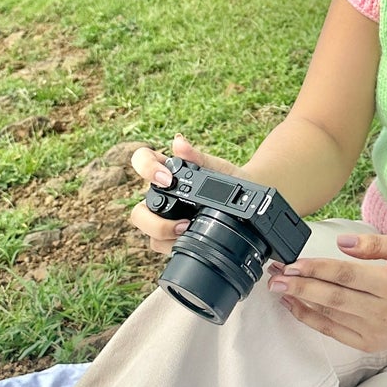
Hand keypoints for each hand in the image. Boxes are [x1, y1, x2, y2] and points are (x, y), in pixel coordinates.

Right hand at [127, 135, 241, 256]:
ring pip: (147, 233)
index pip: (141, 160)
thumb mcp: (217, 167)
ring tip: (188, 230)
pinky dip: (172, 244)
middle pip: (138, 211)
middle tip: (181, 221)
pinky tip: (189, 240)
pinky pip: (161, 244)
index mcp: (166, 171)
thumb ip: (197, 156)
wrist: (248, 202)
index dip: (146, 168)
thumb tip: (178, 141)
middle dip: (152, 220)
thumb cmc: (229, 179)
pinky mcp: (171, 236)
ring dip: (163, 234)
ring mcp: (163, 218)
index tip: (167, 179)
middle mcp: (160, 196)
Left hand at [267, 230, 386, 351]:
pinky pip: (334, 331)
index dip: (316, 269)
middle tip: (274, 277)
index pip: (346, 276)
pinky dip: (312, 319)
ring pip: (329, 316)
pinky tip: (295, 306)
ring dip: (300, 301)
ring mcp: (375, 331)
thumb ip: (375, 244)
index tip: (293, 263)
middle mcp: (382, 312)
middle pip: (332, 298)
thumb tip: (342, 243)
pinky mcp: (369, 344)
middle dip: (299, 286)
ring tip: (278, 288)